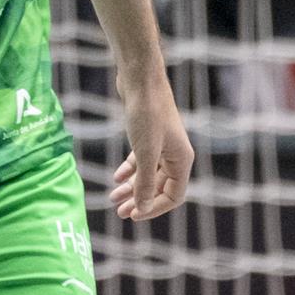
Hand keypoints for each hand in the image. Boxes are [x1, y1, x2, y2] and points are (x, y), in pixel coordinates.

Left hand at [108, 77, 192, 220]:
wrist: (140, 80)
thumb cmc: (146, 114)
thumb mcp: (144, 152)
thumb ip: (143, 181)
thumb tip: (141, 207)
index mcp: (182, 161)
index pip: (173, 196)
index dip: (154, 208)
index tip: (133, 215)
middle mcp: (175, 155)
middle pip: (159, 187)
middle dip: (140, 200)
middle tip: (119, 212)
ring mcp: (162, 144)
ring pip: (148, 174)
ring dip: (132, 187)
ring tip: (112, 198)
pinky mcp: (147, 135)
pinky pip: (140, 159)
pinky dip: (129, 169)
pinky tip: (116, 177)